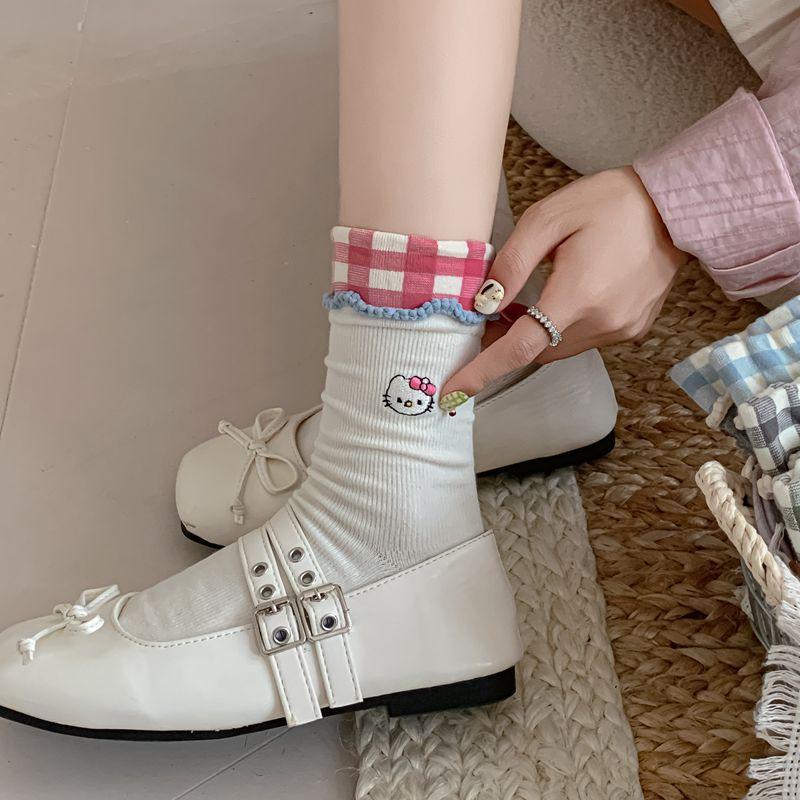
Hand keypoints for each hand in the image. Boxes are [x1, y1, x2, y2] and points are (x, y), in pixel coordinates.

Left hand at [441, 166, 688, 402]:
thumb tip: (485, 304)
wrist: (674, 205)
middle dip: (505, 343)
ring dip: (533, 336)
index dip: (483, 370)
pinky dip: (559, 332)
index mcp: (578, 295)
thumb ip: (511, 264)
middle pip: (536, 351)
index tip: (455, 390)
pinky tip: (554, 304)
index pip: (520, 347)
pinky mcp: (632, 329)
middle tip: (484, 320)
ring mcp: (621, 330)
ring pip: (558, 349)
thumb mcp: (547, 218)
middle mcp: (602, 323)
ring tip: (516, 307)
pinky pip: (582, 341)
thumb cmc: (608, 202)